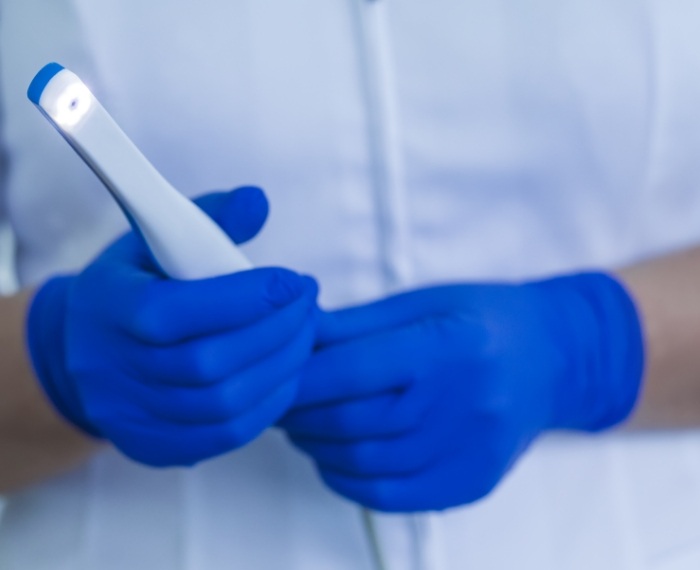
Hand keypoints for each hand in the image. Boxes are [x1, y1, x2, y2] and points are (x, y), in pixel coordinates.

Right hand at [27, 186, 318, 466]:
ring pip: (224, 404)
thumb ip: (209, 217)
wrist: (83, 352)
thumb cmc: (134, 286)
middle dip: (276, 331)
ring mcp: (132, 417)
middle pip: (208, 364)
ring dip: (281, 367)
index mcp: (108, 308)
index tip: (292, 280)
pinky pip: (226, 435)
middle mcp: (112, 370)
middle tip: (308, 304)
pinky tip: (287, 372)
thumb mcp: (156, 239)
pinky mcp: (154, 446)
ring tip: (305, 333)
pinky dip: (269, 404)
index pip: (175, 312)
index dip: (244, 298)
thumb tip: (258, 201)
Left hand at [281, 274, 643, 510]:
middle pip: (351, 421)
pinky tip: (334, 457)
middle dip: (299, 413)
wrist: (552, 360)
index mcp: (447, 347)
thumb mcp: (422, 303)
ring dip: (317, 446)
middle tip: (278, 400)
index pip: (351, 371)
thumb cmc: (483, 320)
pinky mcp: (469, 483)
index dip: (300, 378)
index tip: (273, 374)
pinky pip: (390, 496)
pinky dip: (347, 480)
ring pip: (363, 463)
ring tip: (302, 425)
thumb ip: (356, 325)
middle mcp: (462, 404)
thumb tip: (294, 335)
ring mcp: (469, 451)